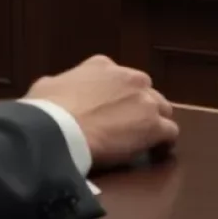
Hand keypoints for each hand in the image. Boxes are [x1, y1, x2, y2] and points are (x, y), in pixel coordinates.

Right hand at [26, 55, 178, 169]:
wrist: (60, 130)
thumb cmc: (47, 109)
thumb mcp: (48, 86)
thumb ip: (60, 86)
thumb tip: (55, 95)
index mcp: (102, 65)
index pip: (118, 78)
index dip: (114, 96)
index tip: (107, 111)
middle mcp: (128, 77)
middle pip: (144, 91)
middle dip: (138, 107)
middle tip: (125, 127)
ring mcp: (144, 100)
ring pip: (161, 109)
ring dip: (153, 123)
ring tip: (142, 141)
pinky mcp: (153, 125)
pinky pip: (169, 133)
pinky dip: (163, 143)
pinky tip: (154, 153)